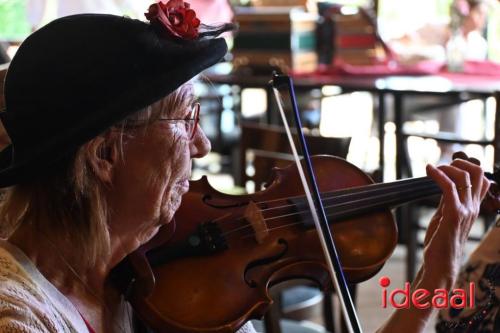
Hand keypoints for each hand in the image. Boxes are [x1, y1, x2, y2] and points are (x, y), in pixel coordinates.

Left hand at [421, 153, 489, 288]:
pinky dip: (438, 174)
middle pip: (478, 174)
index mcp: (472, 208)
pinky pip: (449, 187)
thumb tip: (443, 185)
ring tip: (433, 168)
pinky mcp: (454, 215)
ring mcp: (466, 211)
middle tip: (443, 163)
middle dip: (460, 162)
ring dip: (447, 167)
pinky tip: (428, 170)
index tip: (448, 165)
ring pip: (465, 177)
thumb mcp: (444, 217)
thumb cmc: (440, 243)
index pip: (481, 180)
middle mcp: (473, 208)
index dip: (467, 167)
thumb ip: (446, 202)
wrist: (440, 265)